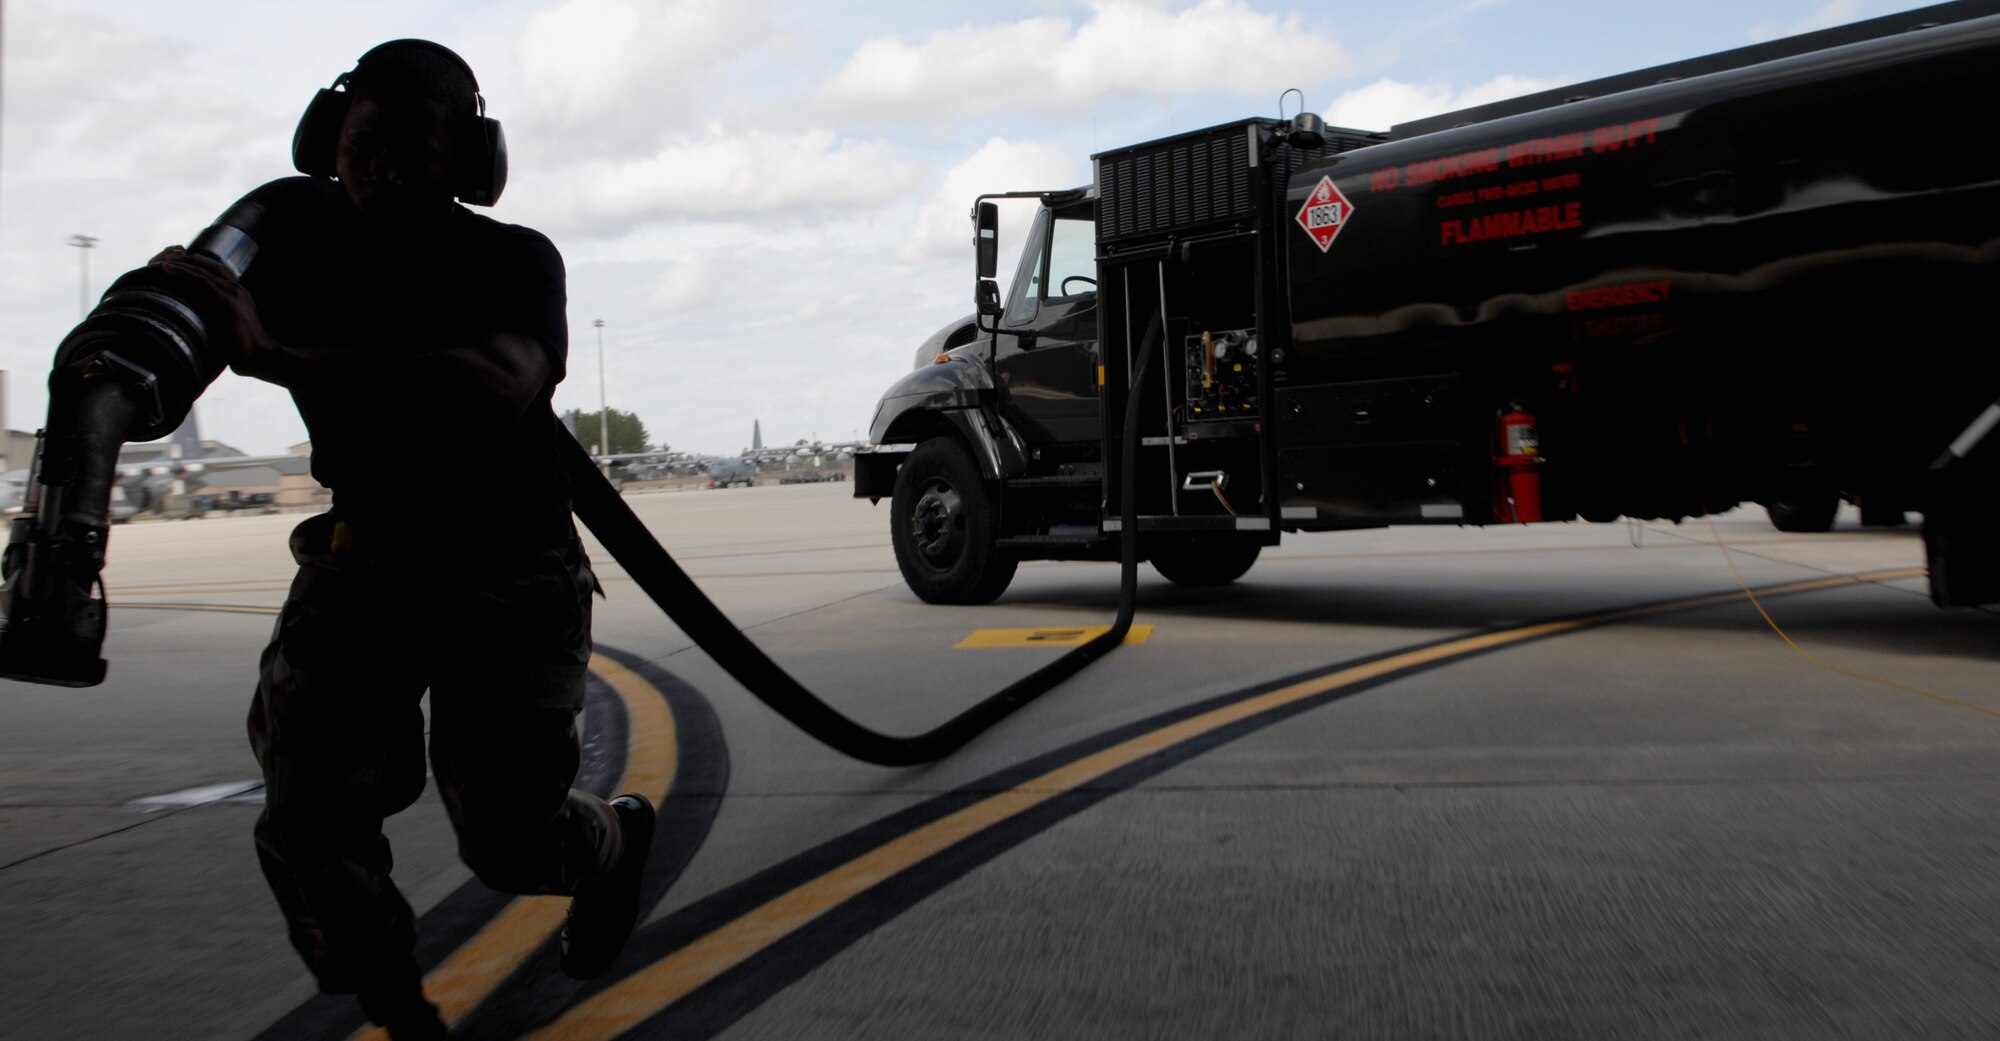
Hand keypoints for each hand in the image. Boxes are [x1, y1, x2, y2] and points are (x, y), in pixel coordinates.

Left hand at [148, 246, 281, 381]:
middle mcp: (236, 289)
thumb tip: (198, 331)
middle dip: (184, 259)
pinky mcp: (226, 301)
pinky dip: (182, 272)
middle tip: (164, 256)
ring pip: (201, 270)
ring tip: (160, 260)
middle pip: (207, 265)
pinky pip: (200, 280)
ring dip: (179, 263)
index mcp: (238, 294)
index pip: (214, 272)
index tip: (175, 264)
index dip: (194, 266)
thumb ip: (217, 323)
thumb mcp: (230, 331)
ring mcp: (232, 293)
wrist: (262, 358)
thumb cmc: (246, 352)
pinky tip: (167, 268)